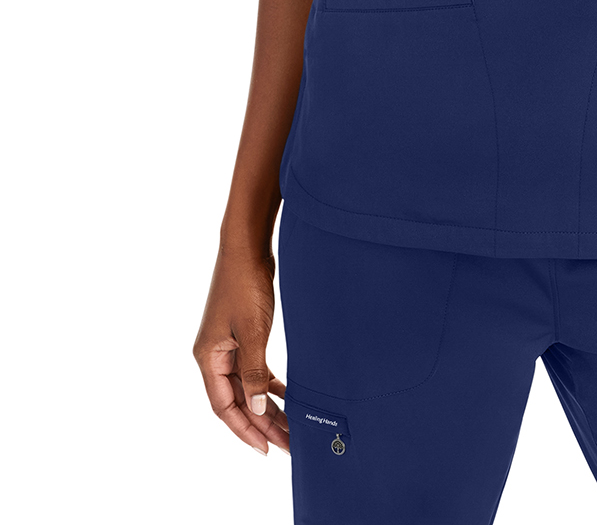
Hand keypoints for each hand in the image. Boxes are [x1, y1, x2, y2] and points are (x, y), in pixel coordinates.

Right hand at [193, 248, 290, 454]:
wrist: (247, 246)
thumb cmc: (245, 284)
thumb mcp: (252, 332)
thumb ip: (254, 372)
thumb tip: (258, 408)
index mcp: (208, 357)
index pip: (224, 407)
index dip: (244, 430)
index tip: (265, 449)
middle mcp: (214, 355)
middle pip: (237, 400)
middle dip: (261, 423)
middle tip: (287, 444)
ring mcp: (227, 344)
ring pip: (247, 385)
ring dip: (266, 405)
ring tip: (289, 427)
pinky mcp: (241, 334)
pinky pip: (253, 368)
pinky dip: (267, 382)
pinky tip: (285, 395)